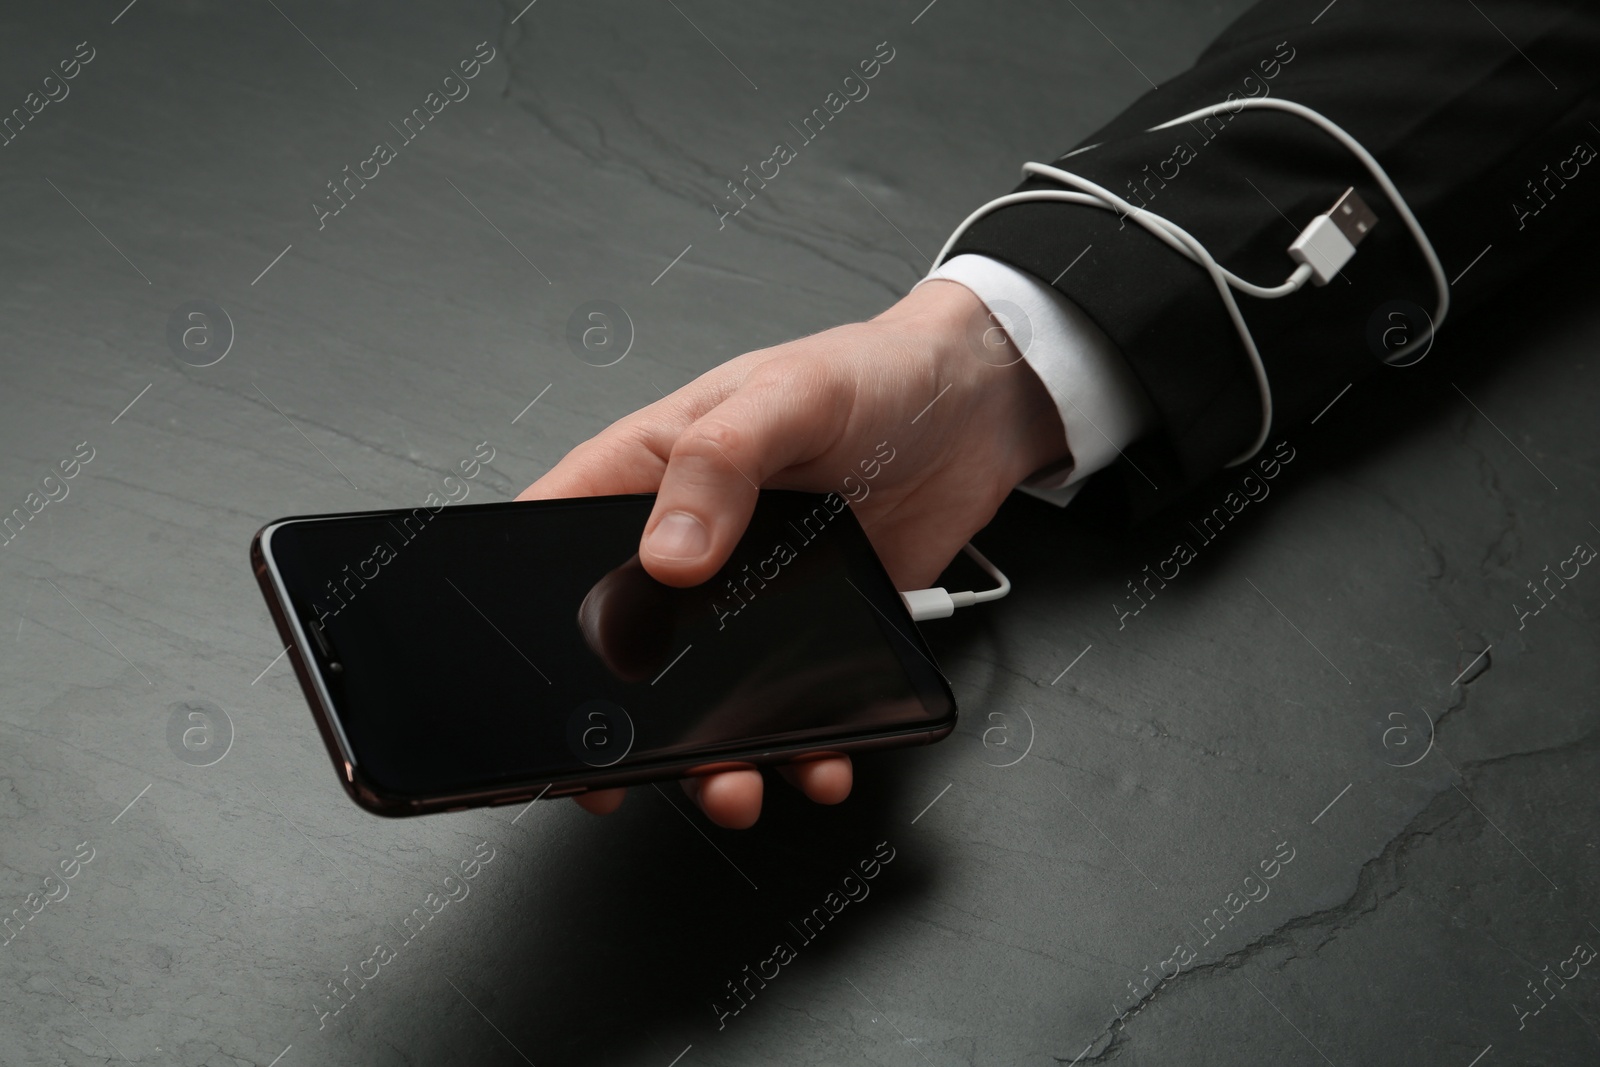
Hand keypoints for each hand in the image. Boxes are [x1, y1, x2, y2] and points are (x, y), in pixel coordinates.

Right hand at [517, 279, 1069, 826]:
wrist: (976, 408)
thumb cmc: (870, 375)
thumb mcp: (785, 397)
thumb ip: (719, 463)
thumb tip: (668, 553)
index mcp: (648, 475)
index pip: (553, 542)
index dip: (530, 613)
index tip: (534, 680)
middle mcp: (687, 547)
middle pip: (622, 647)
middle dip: (619, 721)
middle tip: (617, 774)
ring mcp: (746, 600)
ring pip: (702, 698)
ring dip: (711, 755)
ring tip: (730, 785)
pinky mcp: (812, 632)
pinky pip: (789, 706)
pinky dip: (800, 749)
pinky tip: (817, 762)